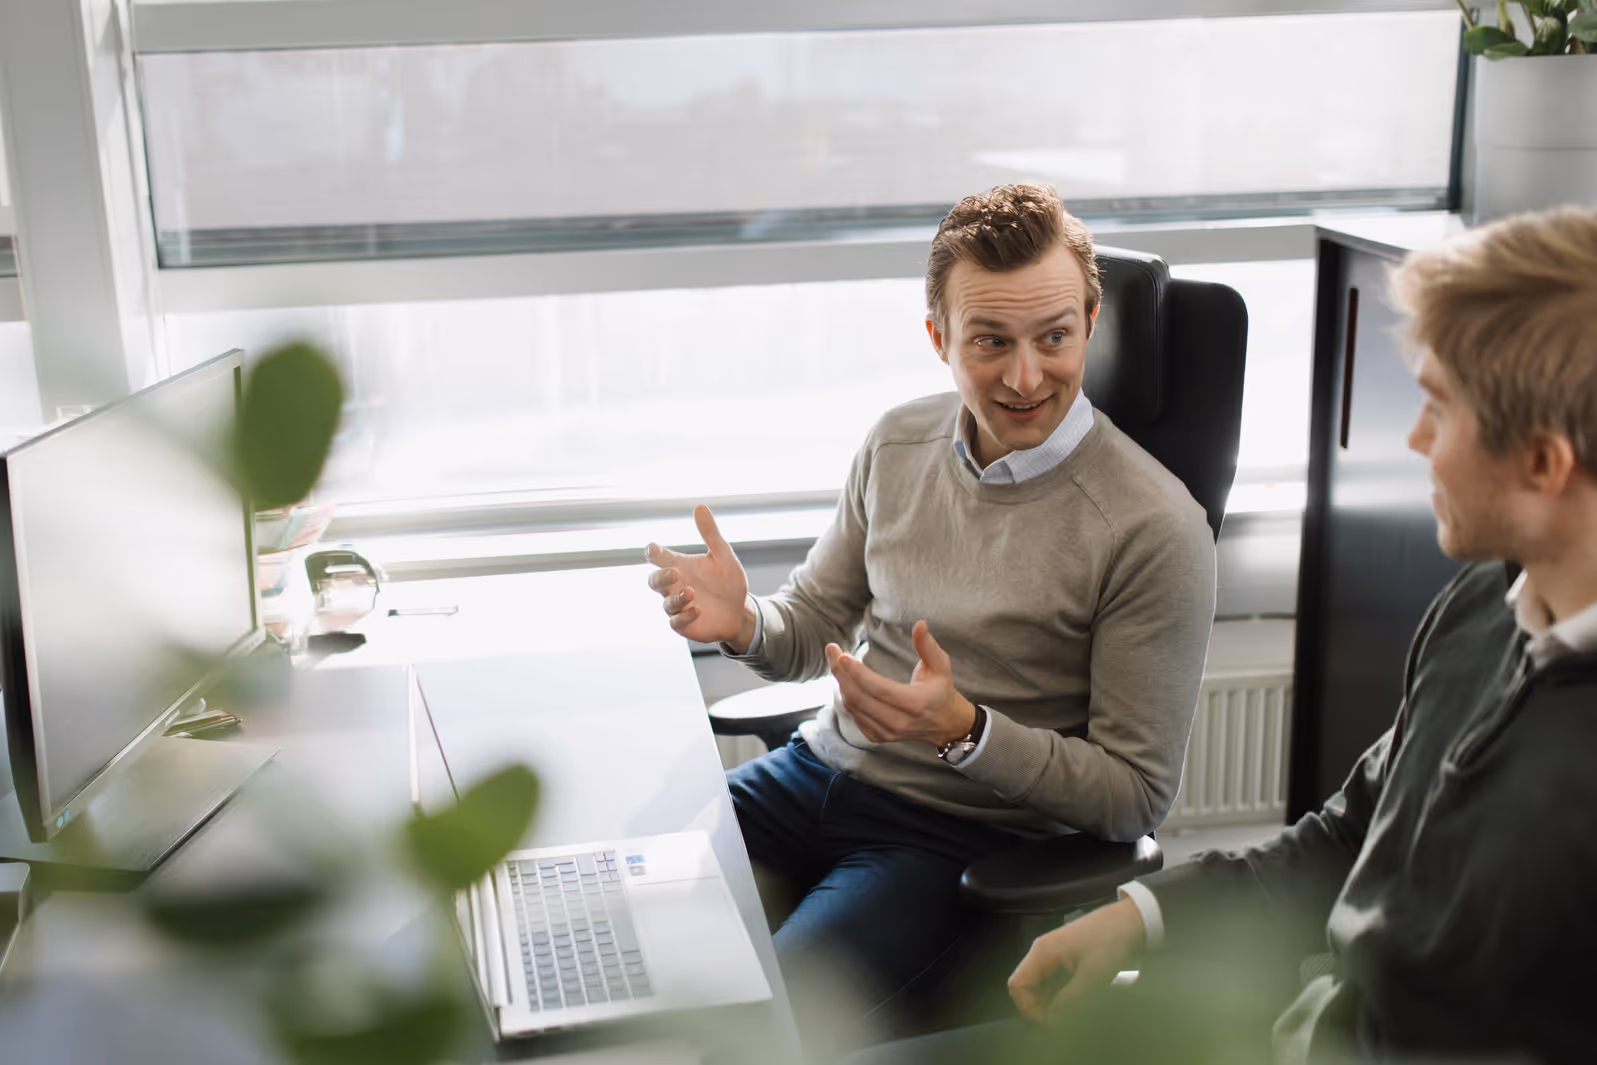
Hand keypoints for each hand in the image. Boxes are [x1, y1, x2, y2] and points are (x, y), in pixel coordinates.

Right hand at [644, 505, 753, 649]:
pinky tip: (697, 609)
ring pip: (666, 603)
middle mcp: (674, 587)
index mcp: (680, 566)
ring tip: (692, 592)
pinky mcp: (684, 624)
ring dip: (676, 598)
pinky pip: (676, 622)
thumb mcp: (723, 555)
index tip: (653, 549)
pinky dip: (685, 616)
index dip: (652, 552)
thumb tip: (700, 506)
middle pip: (654, 581)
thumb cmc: (728, 581)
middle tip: (675, 573)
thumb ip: (710, 533)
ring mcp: (678, 606)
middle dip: (660, 577)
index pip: (658, 558)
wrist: (740, 611)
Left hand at [824, 620, 975, 747]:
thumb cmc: (941, 690)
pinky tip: (846, 679)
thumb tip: (919, 624)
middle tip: (832, 649)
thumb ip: (927, 645)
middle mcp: (899, 722)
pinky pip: (854, 715)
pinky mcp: (878, 736)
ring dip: (841, 682)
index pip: (879, 689)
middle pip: (859, 698)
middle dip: (841, 673)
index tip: (843, 655)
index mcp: (916, 704)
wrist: (945, 724)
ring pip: (853, 707)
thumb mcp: (940, 666)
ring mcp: (887, 733)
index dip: (858, 673)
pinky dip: (846, 695)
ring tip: (837, 661)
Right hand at [1008, 897, 1146, 1024]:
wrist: (1129, 920)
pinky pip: (1051, 981)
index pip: (1018, 985)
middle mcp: (1041, 951)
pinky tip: (1077, 1000)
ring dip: (1050, 1003)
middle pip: (1025, 986)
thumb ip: (1070, 1000)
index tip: (1053, 1023)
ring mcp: (1051, 953)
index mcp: (1042, 952)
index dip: (1030, 1009)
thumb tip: (1053, 1021)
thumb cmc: (1110, 943)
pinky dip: (1059, 995)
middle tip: (1064, 1022)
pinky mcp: (1062, 956)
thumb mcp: (1093, 975)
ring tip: (1073, 1013)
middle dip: (1040, 1008)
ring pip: (1038, 985)